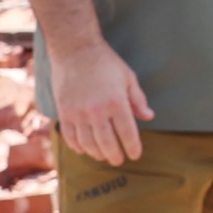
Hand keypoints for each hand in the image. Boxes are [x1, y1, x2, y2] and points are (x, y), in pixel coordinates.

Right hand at [49, 43, 153, 164]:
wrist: (75, 51)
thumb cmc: (106, 63)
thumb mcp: (128, 78)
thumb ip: (138, 100)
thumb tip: (149, 117)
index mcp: (116, 102)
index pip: (126, 132)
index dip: (132, 146)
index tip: (135, 155)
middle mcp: (96, 111)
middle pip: (107, 142)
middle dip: (114, 155)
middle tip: (119, 161)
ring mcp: (77, 113)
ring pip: (88, 143)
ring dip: (97, 153)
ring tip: (104, 156)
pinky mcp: (63, 112)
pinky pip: (70, 136)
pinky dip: (78, 146)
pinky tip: (85, 149)